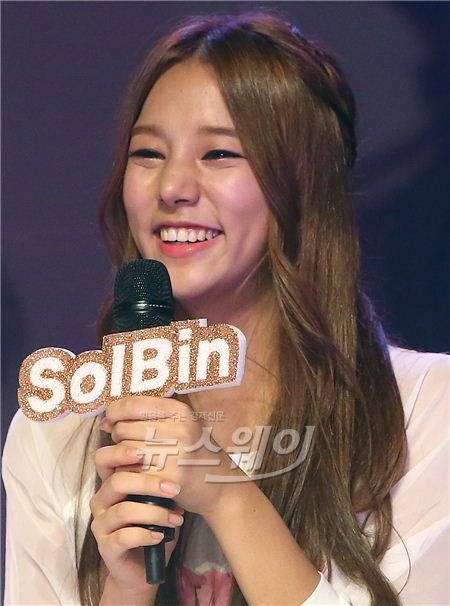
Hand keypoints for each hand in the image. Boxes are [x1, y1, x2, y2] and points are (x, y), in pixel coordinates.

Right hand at [90, 436, 183, 595]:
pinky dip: (145, 535)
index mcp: (111, 483)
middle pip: (116, 482)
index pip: (104, 459)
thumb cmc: (154, 526)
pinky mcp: (105, 547)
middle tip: (174, 489)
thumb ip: (160, 482)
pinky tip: (160, 537)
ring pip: (123, 511)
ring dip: (154, 513)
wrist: (144, 569)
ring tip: (176, 519)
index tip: (144, 452)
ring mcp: (100, 524)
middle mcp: (101, 501)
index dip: (120, 452)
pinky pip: (123, 537)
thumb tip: (181, 462)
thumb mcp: (159, 501)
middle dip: (147, 483)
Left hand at [100, 395, 244, 515]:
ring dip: (122, 458)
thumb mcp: (180, 425)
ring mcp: (173, 455)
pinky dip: (128, 475)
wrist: (219, 487)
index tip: (112, 420)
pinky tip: (140, 476)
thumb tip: (106, 421)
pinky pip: (128, 473)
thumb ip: (146, 417)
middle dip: (120, 437)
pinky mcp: (166, 479)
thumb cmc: (193, 453)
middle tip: (133, 445)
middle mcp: (178, 429)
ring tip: (138, 461)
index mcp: (180, 411)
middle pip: (123, 428)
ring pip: (123, 450)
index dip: (115, 412)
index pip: (132, 404)